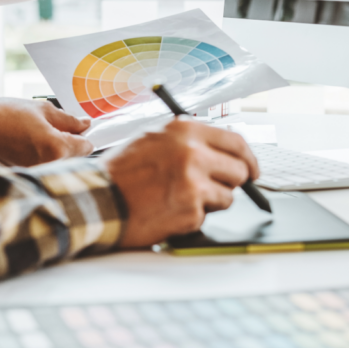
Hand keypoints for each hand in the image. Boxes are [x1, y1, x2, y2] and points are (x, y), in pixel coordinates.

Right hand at [0, 99, 92, 166]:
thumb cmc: (4, 115)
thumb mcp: (43, 110)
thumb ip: (69, 120)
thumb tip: (85, 124)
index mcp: (57, 148)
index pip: (86, 147)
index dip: (84, 135)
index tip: (80, 129)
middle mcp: (48, 165)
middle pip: (75, 157)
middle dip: (70, 144)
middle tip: (55, 129)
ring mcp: (36, 173)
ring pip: (59, 164)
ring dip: (56, 152)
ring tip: (37, 136)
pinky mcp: (25, 175)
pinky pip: (43, 167)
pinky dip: (41, 158)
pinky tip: (28, 145)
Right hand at [107, 119, 259, 247]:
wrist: (97, 199)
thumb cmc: (120, 172)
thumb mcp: (153, 139)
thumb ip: (188, 140)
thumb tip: (222, 152)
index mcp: (186, 130)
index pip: (236, 141)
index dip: (248, 158)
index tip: (252, 170)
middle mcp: (193, 152)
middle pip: (239, 170)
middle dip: (230, 183)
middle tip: (215, 190)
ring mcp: (194, 181)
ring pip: (227, 196)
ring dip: (210, 202)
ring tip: (179, 198)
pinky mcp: (190, 209)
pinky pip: (206, 215)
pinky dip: (191, 217)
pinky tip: (168, 210)